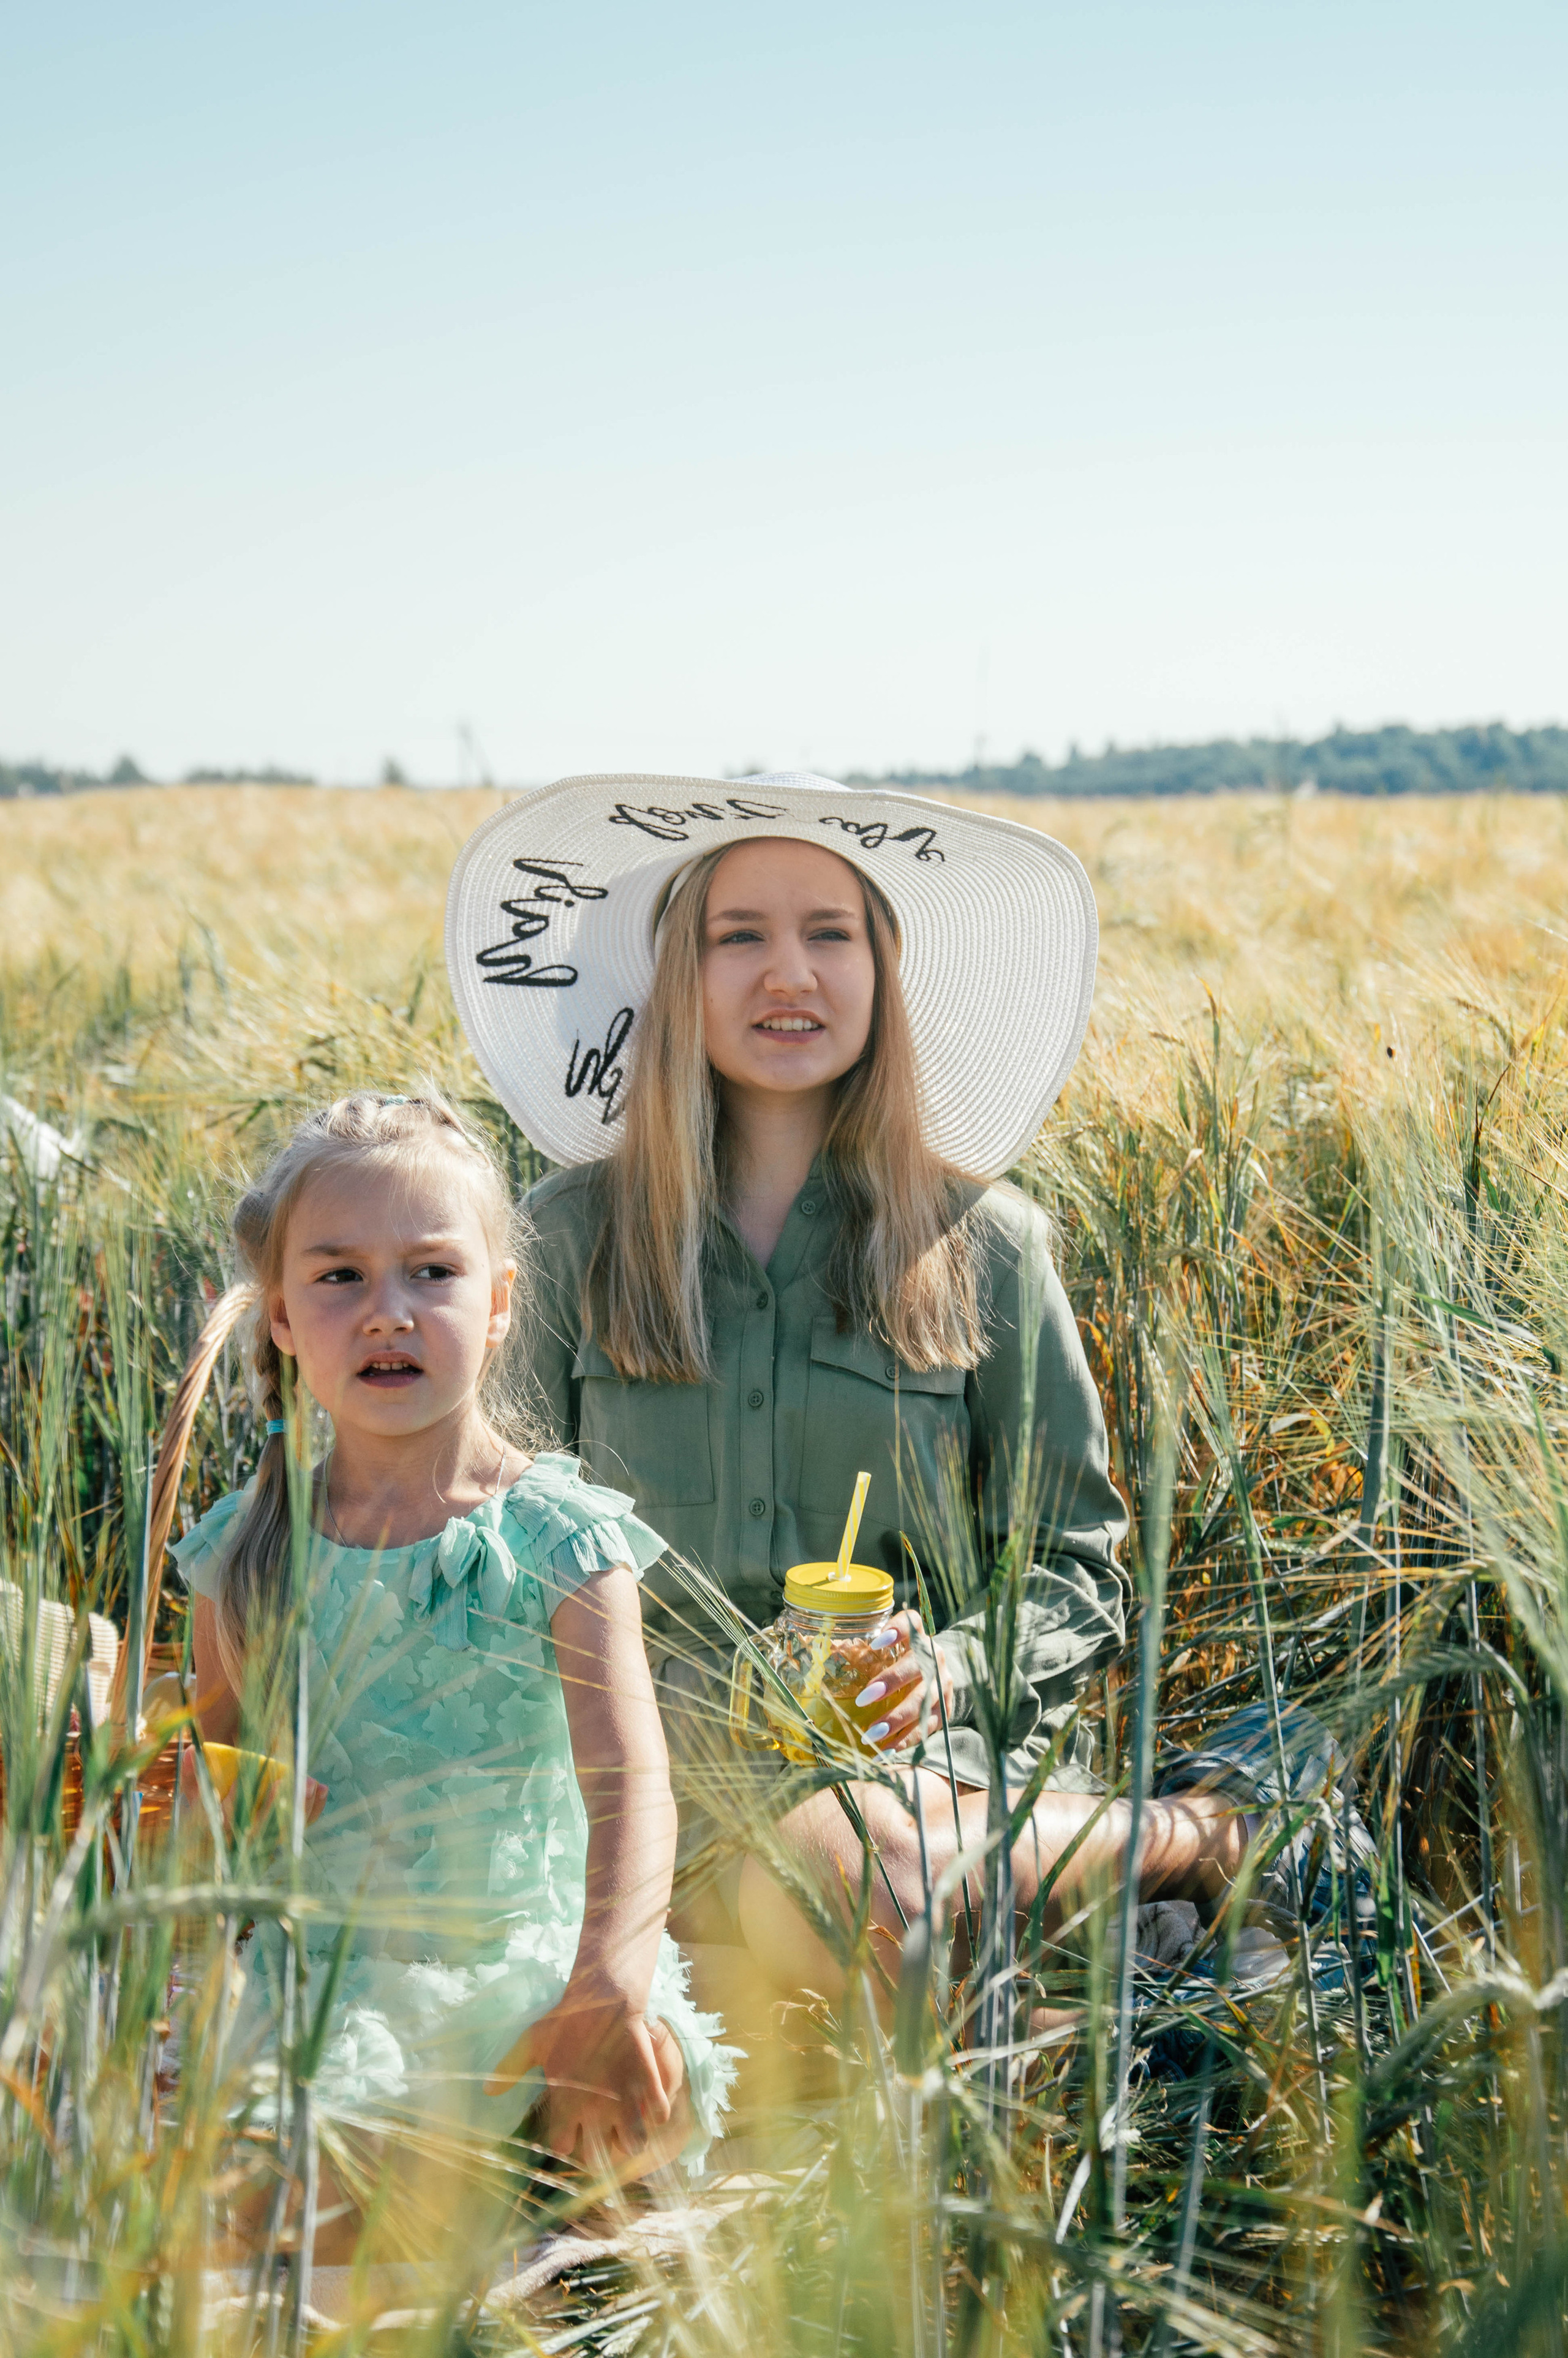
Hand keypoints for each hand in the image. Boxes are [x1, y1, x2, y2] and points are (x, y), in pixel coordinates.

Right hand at [138, 1737, 327, 1836]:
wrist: (214, 1851)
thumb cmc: (203, 1818)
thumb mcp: (193, 1799)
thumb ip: (193, 1776)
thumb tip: (192, 1750)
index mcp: (216, 1834)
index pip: (225, 1819)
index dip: (234, 1799)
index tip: (240, 1778)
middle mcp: (240, 1845)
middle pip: (261, 1829)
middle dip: (276, 1805)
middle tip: (287, 1781)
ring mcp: (262, 1846)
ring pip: (284, 1831)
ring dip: (299, 1807)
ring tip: (311, 1782)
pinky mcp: (279, 1842)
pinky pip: (298, 1829)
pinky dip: (312, 1811)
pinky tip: (322, 1789)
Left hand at [484, 1969, 679, 2168]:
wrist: (605, 1995)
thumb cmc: (565, 2020)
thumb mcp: (532, 2041)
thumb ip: (509, 2069)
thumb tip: (486, 2092)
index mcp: (566, 2104)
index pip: (563, 2148)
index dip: (566, 2142)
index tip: (568, 2130)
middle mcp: (596, 2109)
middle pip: (600, 2160)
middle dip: (599, 2154)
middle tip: (600, 2137)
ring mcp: (625, 2097)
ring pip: (635, 2145)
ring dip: (631, 2139)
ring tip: (627, 2127)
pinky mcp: (648, 2082)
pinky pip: (660, 2115)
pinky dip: (656, 2113)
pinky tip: (646, 2104)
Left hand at [854, 1610, 954, 1752]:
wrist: (937, 1678)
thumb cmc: (900, 1661)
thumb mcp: (888, 1650)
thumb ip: (861, 1648)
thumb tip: (823, 1651)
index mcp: (918, 1638)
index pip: (912, 1623)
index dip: (897, 1631)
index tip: (875, 1643)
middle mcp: (935, 1658)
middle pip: (917, 1666)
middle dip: (891, 1682)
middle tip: (863, 1699)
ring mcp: (943, 1686)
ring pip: (923, 1702)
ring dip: (896, 1720)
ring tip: (871, 1736)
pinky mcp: (945, 1711)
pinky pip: (928, 1727)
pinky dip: (906, 1741)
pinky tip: (886, 1752)